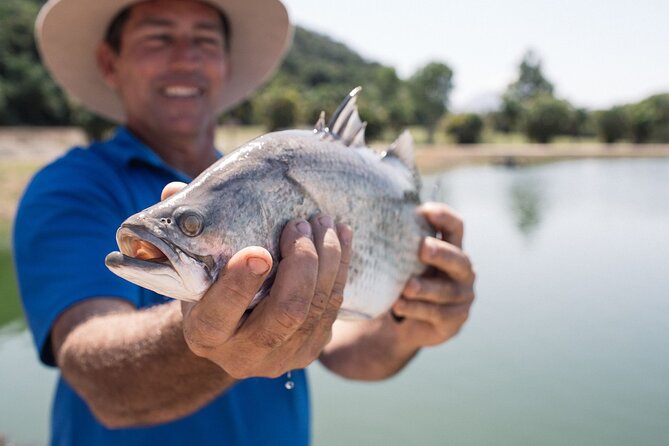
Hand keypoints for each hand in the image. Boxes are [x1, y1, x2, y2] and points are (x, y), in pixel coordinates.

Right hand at [161, 182, 352, 378]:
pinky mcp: (311, 349)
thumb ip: (184, 232)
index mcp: (203, 335)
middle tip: (300, 224)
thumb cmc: (207, 288)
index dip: (239, 285)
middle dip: (301, 263)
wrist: (230, 334)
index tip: (259, 251)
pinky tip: (341, 238)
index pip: (220, 315)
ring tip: (324, 222)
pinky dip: (340, 269)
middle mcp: (243, 356)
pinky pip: (333, 308)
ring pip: (316, 309)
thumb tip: (174, 192)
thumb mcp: (190, 267)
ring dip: (328, 260)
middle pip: (285, 314)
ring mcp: (283, 357)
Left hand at [389, 202, 475, 347]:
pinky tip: (399, 305)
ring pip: (446, 290)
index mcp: (451, 248)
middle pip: (458, 259)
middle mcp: (462, 271)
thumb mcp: (403, 260)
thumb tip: (362, 219)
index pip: (455, 227)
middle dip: (441, 253)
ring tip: (406, 287)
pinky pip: (437, 313)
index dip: (444, 217)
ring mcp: (462, 296)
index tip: (425, 211)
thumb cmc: (405, 280)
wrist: (405, 323)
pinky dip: (417, 309)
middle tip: (423, 248)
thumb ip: (398, 242)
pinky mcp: (455, 320)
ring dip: (425, 288)